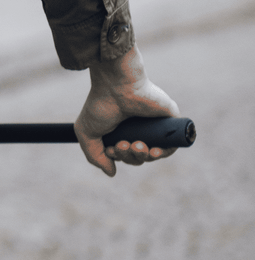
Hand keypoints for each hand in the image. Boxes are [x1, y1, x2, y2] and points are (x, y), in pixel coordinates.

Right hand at [74, 44, 179, 176]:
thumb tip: (112, 172)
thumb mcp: (86, 133)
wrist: (116, 86)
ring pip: (155, 152)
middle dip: (131, 158)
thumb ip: (95, 156)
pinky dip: (164, 153)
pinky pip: (172, 144)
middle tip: (123, 145)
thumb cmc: (100, 104)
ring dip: (145, 156)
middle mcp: (137, 126)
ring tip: (137, 146)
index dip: (120, 157)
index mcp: (120, 128)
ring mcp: (153, 123)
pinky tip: (153, 151)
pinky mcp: (168, 120)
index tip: (111, 150)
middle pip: (139, 155)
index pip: (125, 153)